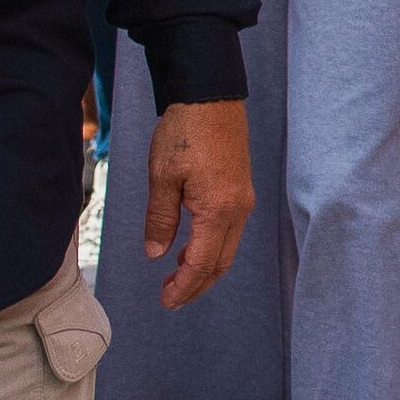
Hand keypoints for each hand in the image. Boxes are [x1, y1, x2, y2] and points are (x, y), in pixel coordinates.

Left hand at [140, 98, 253, 311]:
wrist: (211, 97)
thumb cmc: (185, 134)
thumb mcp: (162, 178)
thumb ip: (160, 219)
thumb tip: (156, 253)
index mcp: (218, 209)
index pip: (203, 263)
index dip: (185, 287)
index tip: (166, 302)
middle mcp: (238, 208)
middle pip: (222, 261)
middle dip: (197, 284)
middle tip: (171, 299)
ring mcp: (243, 198)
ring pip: (228, 246)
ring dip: (205, 267)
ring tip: (176, 277)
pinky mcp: (240, 187)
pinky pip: (230, 230)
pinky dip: (212, 247)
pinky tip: (191, 246)